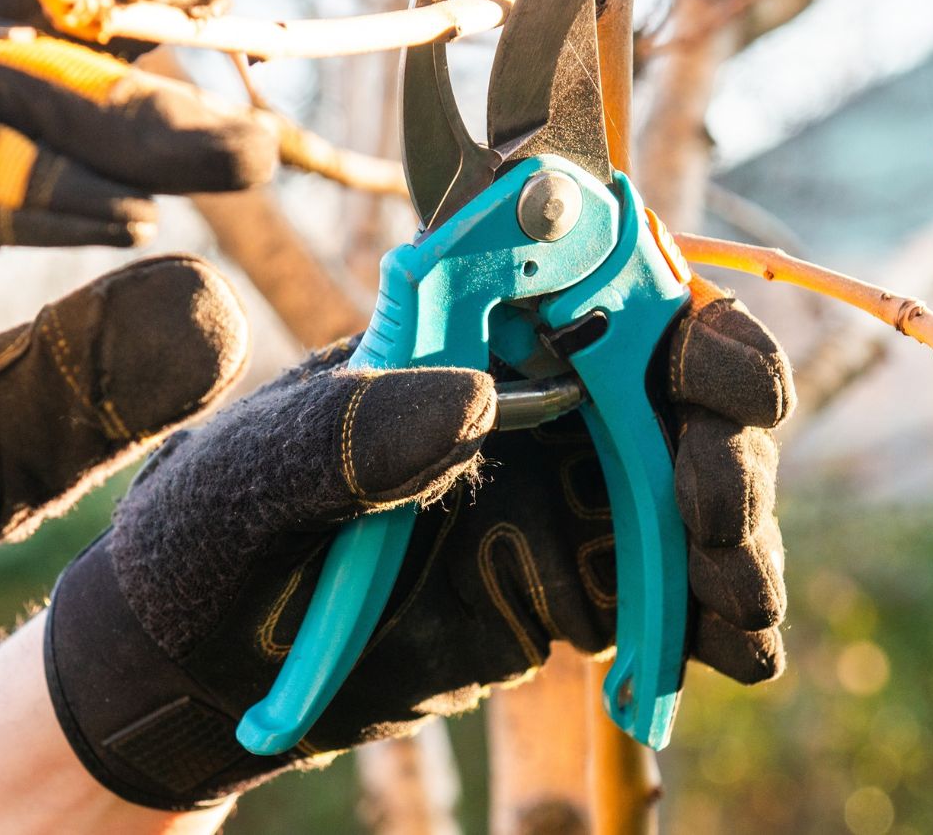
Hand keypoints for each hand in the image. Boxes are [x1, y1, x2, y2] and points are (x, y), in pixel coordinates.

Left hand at [43, 280, 791, 808]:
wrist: (196, 672)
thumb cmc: (205, 535)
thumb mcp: (249, 473)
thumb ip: (344, 433)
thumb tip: (473, 401)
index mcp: (451, 328)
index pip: (570, 261)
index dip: (647, 274)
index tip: (680, 330)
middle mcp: (523, 390)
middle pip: (669, 361)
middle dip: (724, 406)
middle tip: (710, 495)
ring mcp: (557, 485)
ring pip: (692, 471)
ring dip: (737, 521)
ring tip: (732, 598)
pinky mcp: (573, 579)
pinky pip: (671, 584)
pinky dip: (718, 612)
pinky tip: (734, 645)